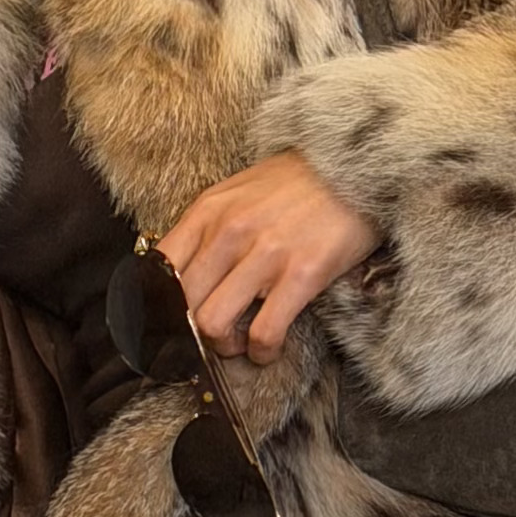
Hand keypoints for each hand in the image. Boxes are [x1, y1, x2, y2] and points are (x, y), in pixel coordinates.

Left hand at [157, 152, 383, 360]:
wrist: (359, 164)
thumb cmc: (300, 181)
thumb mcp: (239, 190)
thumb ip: (208, 226)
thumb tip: (179, 270)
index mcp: (208, 211)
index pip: (157, 270)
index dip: (156, 307)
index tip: (168, 324)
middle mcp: (230, 231)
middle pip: (182, 304)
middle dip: (192, 333)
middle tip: (213, 338)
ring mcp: (265, 254)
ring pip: (213, 324)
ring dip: (224, 347)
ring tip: (240, 344)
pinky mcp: (302, 274)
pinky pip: (265, 332)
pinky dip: (263, 351)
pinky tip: (268, 348)